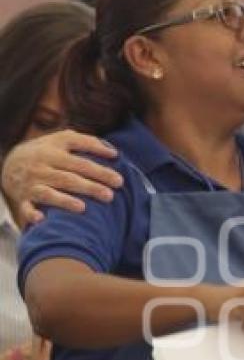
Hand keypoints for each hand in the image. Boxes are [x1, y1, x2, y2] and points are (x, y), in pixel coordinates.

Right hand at [1, 130, 121, 224]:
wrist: (10, 164)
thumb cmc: (47, 153)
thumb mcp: (60, 140)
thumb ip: (85, 142)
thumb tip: (113, 151)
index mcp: (53, 149)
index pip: (77, 150)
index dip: (96, 152)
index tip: (116, 157)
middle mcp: (42, 165)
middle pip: (69, 176)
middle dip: (92, 183)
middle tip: (115, 188)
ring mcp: (32, 183)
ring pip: (49, 193)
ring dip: (66, 201)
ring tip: (84, 208)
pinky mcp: (24, 199)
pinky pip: (27, 208)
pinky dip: (32, 214)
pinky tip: (42, 219)